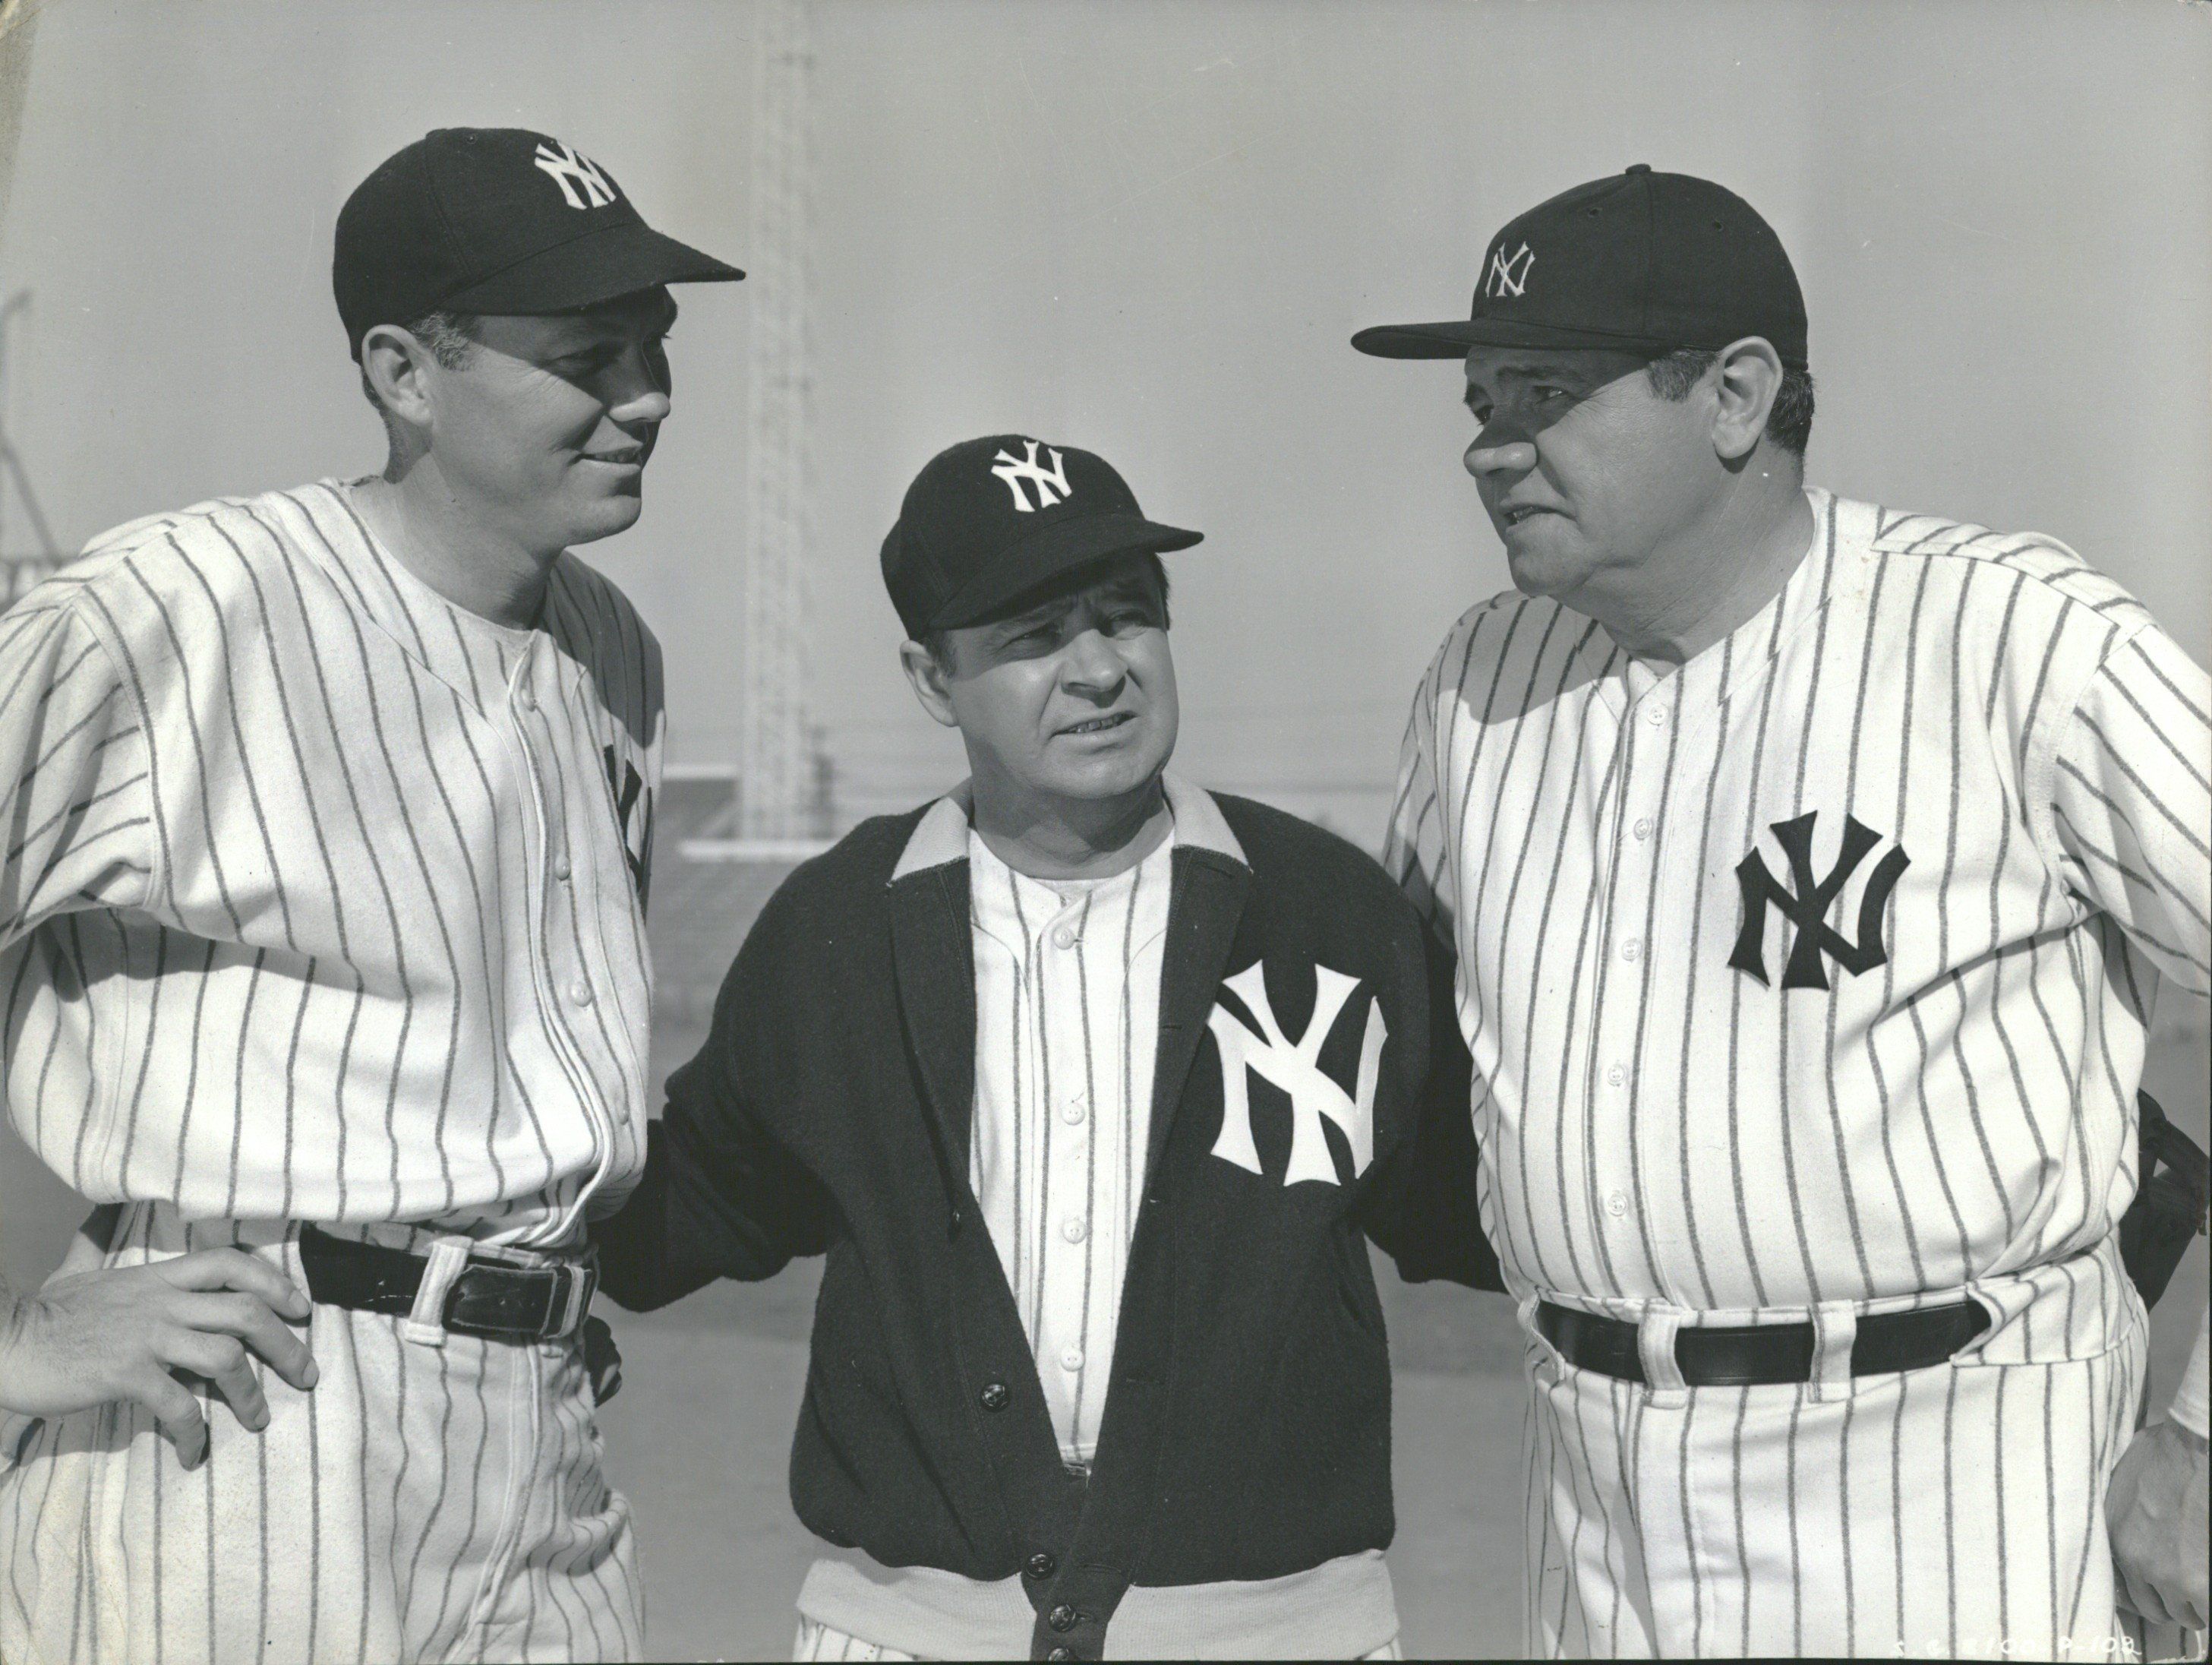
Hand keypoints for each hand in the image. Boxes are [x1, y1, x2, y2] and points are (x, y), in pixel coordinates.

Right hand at [0, 1250, 318, 1468]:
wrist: (4, 1342)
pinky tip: (193, 1453)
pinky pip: (178, 1407)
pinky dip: (193, 1434)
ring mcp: (146, 1338)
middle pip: (247, 1311)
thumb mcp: (79, 1269)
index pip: (231, 1263)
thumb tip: (102, 1209)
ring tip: (259, 1420)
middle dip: (286, 1344)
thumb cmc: (45, 1314)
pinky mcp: (125, 1375)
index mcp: (158, 1277)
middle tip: (306, 1374)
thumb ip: (99, 1242)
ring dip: (250, 1394)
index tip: (300, 1308)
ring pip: (225, 1357)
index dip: (274, 1282)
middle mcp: (161, 1302)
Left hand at [2108, 1415, 2209, 1630]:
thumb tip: (2126, 1511)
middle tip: (2189, 1586)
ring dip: (2197, 1604)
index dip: (2148, 1588)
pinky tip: (2210, 1581)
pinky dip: (2210, 1605)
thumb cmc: (2168, 1451)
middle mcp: (2139, 1564)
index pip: (2124, 1588)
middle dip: (2173, 1601)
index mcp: (2116, 1539)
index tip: (2160, 1586)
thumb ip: (2121, 1506)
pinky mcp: (2202, 1586)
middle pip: (2156, 1609)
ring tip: (2202, 1578)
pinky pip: (2208, 1614)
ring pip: (2188, 1615)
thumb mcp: (2124, 1475)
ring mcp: (2174, 1579)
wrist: (2198, 1451)